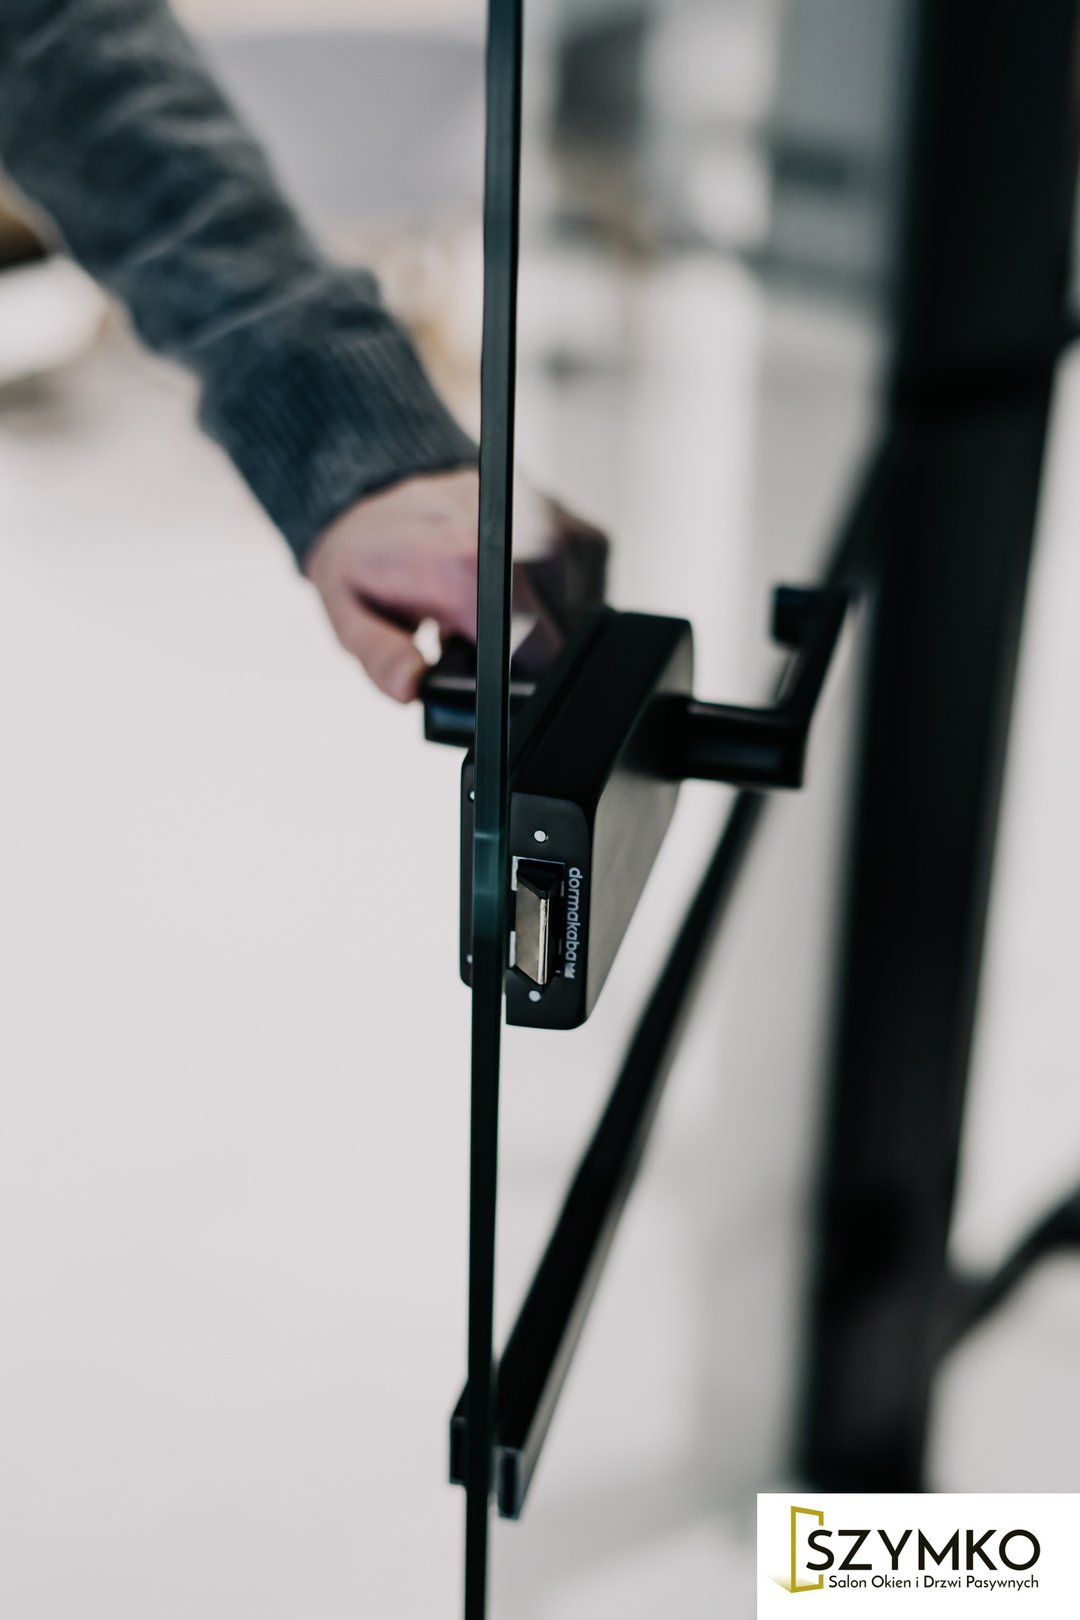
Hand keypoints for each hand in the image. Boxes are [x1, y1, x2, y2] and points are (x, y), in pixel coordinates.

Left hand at [305, 469, 605, 702]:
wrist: (392, 497)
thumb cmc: (373, 556)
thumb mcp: (351, 613)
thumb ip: (381, 656)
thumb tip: (409, 684)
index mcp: (465, 562)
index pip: (530, 655)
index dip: (514, 685)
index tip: (483, 678)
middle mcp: (525, 537)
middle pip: (553, 645)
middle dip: (517, 657)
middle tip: (466, 633)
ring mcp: (560, 532)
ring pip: (569, 623)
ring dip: (534, 628)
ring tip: (486, 606)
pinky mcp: (583, 534)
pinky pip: (584, 596)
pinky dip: (550, 603)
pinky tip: (515, 588)